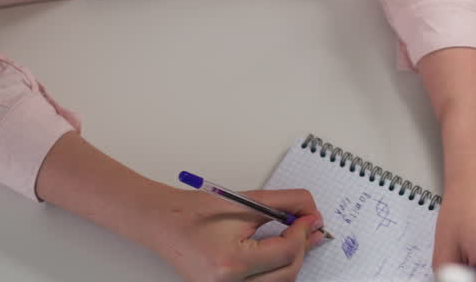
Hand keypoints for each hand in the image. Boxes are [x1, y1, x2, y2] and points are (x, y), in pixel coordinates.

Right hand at [147, 186, 326, 281]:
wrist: (163, 223)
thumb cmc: (196, 211)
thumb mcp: (247, 201)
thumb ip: (285, 203)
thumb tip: (312, 212)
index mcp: (231, 262)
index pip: (286, 253)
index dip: (303, 232)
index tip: (310, 217)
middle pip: (287, 272)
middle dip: (302, 247)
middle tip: (308, 226)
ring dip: (291, 260)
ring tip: (295, 238)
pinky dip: (275, 271)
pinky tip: (279, 252)